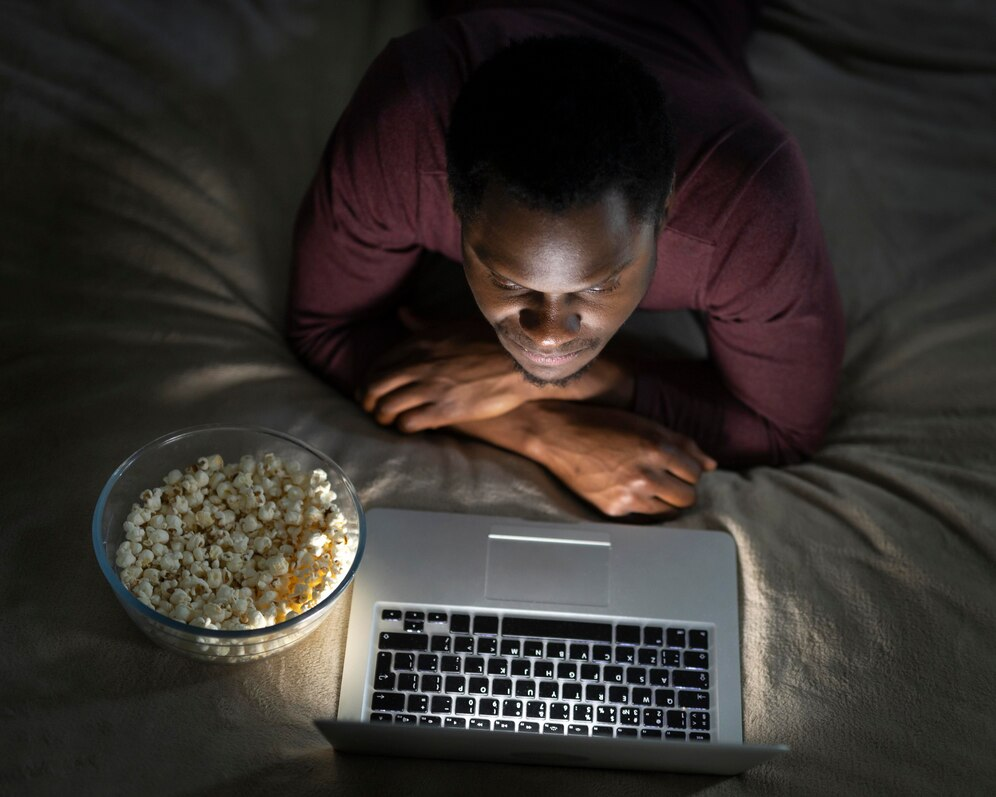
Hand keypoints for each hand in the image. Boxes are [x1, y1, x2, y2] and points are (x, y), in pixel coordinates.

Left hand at [359, 309, 531, 431]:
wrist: (519, 365)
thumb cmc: (490, 342)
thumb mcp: (454, 325)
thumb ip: (424, 323)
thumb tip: (402, 313)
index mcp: (420, 342)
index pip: (379, 363)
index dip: (369, 379)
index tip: (370, 389)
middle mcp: (420, 364)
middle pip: (375, 387)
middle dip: (367, 401)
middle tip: (371, 409)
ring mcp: (431, 388)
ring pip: (387, 407)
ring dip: (383, 417)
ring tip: (387, 421)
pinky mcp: (445, 410)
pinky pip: (409, 422)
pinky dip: (403, 427)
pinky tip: (409, 427)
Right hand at [457, 402, 716, 516]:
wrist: (558, 436)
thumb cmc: (601, 424)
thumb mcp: (644, 424)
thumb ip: (682, 443)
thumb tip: (711, 464)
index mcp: (657, 448)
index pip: (695, 473)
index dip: (690, 471)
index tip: (680, 469)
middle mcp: (646, 474)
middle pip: (687, 497)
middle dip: (682, 489)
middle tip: (669, 480)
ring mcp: (630, 495)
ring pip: (668, 511)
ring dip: (665, 501)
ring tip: (650, 487)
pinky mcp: (614, 509)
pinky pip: (643, 516)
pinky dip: (642, 506)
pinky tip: (630, 491)